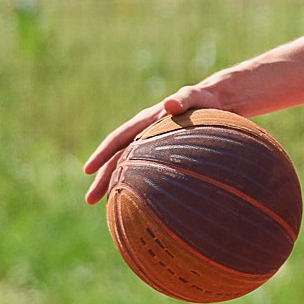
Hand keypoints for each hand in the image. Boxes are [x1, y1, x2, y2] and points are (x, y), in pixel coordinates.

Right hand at [83, 82, 226, 203]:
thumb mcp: (195, 96)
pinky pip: (149, 172)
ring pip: (131, 168)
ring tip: (109, 207)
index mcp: (146, 121)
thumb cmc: (204, 99)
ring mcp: (154, 147)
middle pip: (119, 158)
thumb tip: (169, 105)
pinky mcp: (165, 156)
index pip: (118, 138)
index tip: (88, 170)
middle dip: (103, 178)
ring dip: (118, 186)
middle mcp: (144, 135)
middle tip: (89, 200)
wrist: (216, 103)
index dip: (102, 154)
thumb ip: (183, 99)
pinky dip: (140, 186)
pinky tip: (139, 205)